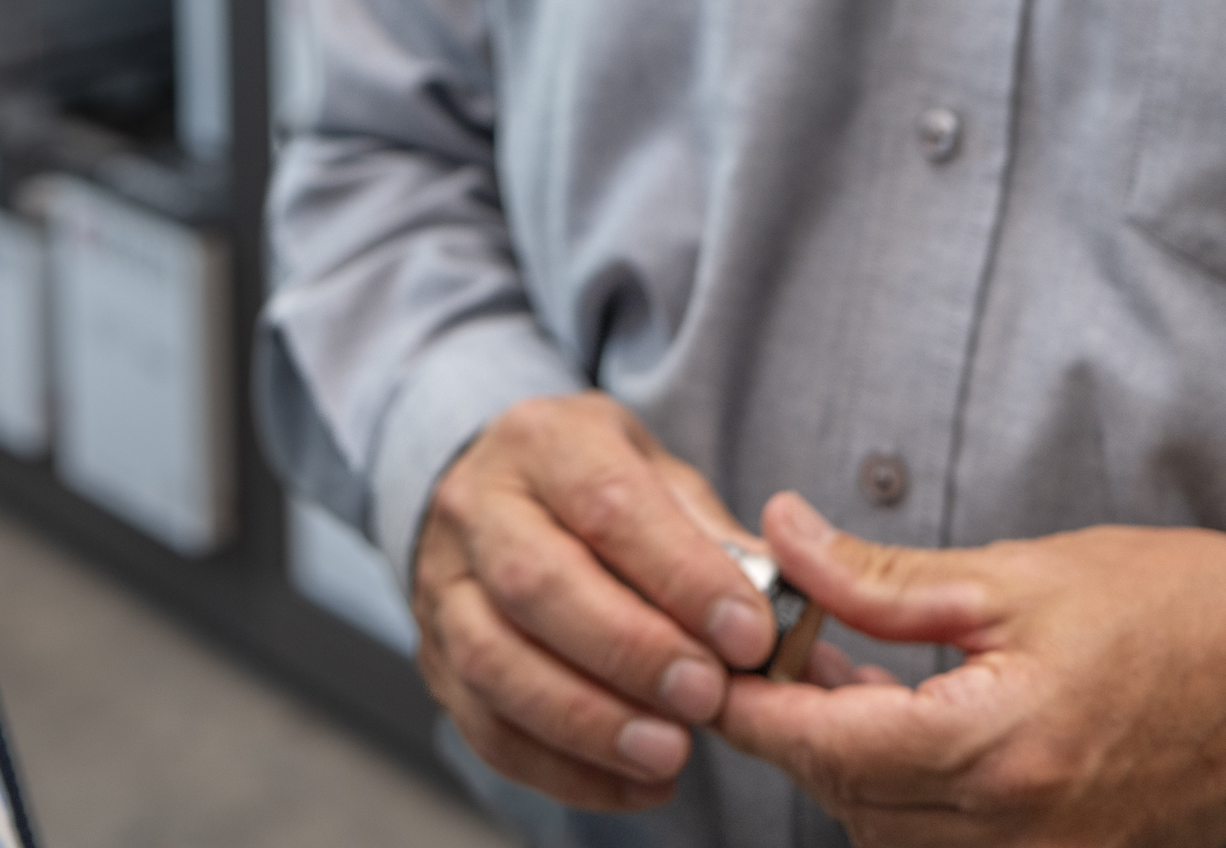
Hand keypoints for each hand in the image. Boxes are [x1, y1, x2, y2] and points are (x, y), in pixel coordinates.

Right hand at [410, 391, 778, 810]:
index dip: (680, 575)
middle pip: (536, 582)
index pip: (608, 504)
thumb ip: (717, 542)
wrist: (492, 493)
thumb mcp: (657, 476)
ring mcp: (444, 587)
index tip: (749, 635)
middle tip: (705, 698)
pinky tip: (634, 784)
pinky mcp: (436, 660)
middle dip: (629, 650)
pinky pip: (486, 727)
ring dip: (588, 720)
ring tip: (669, 755)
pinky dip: (561, 769)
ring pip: (495, 661)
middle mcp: (478, 507)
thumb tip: (790, 623)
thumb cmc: (595, 488)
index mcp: (544, 443)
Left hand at [715, 494, 1225, 847]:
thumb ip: (885, 575)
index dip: (754, 705)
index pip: (828, 746)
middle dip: (796, 729)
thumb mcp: (1020, 573)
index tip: (708, 661)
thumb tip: (784, 538)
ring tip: (845, 676)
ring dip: (849, 765)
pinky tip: (909, 725)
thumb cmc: (1179, 610)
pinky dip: (906, 795)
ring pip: (888, 835)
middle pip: (846, 799)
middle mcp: (1016, 832)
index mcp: (999, 749)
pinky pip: (945, 846)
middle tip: (775, 648)